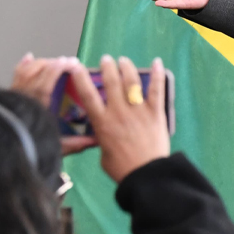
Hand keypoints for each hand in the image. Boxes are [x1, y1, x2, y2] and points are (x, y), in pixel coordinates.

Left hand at [10, 54, 96, 154]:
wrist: (2, 154)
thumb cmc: (30, 150)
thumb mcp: (56, 148)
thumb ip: (76, 143)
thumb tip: (97, 140)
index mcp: (37, 107)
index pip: (46, 82)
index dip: (57, 69)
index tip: (69, 62)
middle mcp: (24, 97)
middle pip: (38, 72)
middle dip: (54, 63)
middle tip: (69, 62)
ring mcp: (15, 94)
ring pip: (27, 71)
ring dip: (43, 63)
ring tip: (56, 62)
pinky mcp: (9, 95)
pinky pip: (16, 75)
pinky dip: (23, 64)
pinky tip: (30, 57)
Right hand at [70, 55, 170, 181]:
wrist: (146, 173)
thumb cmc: (122, 168)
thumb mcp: (103, 155)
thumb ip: (101, 141)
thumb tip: (100, 137)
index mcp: (102, 122)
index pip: (88, 95)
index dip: (81, 78)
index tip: (76, 66)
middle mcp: (118, 112)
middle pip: (111, 82)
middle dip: (108, 67)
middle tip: (106, 59)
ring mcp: (137, 110)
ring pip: (131, 82)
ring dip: (126, 68)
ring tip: (123, 60)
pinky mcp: (155, 112)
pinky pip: (156, 89)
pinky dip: (157, 74)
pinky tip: (157, 62)